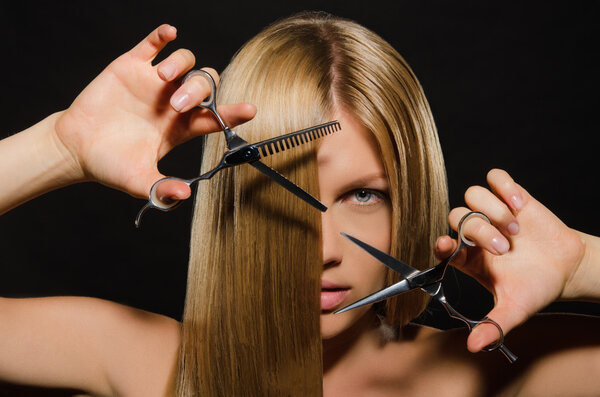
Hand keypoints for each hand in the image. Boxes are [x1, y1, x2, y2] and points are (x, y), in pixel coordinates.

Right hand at [53, 24, 255, 200]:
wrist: (77, 148)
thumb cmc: (111, 165)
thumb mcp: (138, 181)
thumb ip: (161, 189)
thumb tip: (185, 195)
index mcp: (182, 127)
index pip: (215, 116)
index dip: (233, 112)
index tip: (250, 110)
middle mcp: (174, 102)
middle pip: (205, 84)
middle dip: (198, 90)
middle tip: (176, 105)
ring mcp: (154, 83)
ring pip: (186, 61)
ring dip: (181, 65)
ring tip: (163, 78)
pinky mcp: (132, 67)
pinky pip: (153, 44)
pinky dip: (162, 35)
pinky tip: (169, 33)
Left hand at [435, 169, 585, 352]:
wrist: (567, 268)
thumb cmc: (535, 288)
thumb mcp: (515, 309)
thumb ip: (494, 326)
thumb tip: (474, 347)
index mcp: (468, 258)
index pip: (442, 245)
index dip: (441, 243)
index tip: (449, 246)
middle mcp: (474, 233)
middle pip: (458, 217)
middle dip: (479, 230)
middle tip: (505, 248)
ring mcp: (491, 213)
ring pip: (472, 195)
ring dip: (493, 210)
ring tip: (517, 229)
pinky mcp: (510, 196)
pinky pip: (495, 178)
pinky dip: (504, 187)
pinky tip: (521, 205)